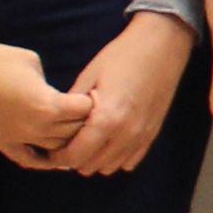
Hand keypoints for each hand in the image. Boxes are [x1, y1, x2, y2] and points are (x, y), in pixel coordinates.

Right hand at [0, 37, 97, 168]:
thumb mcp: (33, 62)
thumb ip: (49, 83)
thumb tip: (56, 95)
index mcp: (47, 104)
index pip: (85, 111)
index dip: (91, 101)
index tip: (91, 93)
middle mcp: (36, 127)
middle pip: (75, 132)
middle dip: (85, 121)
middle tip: (88, 113)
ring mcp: (19, 139)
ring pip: (57, 149)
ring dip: (69, 140)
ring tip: (75, 130)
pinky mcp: (2, 144)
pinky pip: (30, 161)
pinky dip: (47, 161)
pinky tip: (56, 158)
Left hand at [48, 12, 194, 176]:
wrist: (162, 45)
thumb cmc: (122, 56)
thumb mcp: (89, 75)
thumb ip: (71, 105)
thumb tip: (55, 124)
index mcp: (106, 120)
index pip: (74, 156)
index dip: (57, 156)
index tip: (50, 149)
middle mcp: (125, 135)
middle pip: (90, 166)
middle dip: (74, 158)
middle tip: (67, 142)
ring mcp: (141, 137)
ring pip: (109, 167)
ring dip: (95, 159)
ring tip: (88, 141)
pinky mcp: (152, 134)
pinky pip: (129, 161)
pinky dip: (115, 156)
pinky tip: (109, 140)